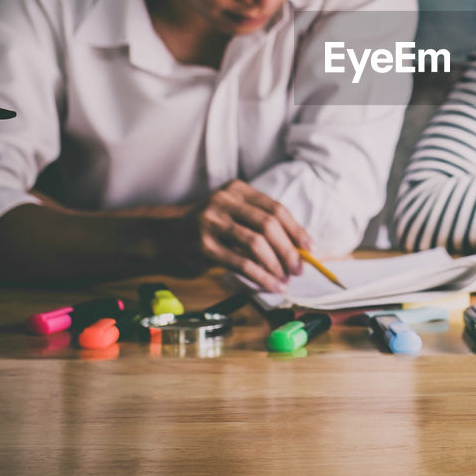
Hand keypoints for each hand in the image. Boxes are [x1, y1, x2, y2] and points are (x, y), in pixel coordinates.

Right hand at [188, 179, 311, 291]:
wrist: (165, 236)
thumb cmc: (208, 229)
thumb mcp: (233, 215)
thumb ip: (260, 225)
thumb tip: (298, 248)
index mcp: (237, 189)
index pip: (275, 208)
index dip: (296, 230)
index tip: (309, 248)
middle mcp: (224, 201)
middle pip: (268, 225)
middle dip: (288, 250)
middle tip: (298, 269)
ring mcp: (211, 222)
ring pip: (256, 243)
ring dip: (276, 265)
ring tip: (285, 280)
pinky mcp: (203, 245)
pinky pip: (240, 263)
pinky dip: (260, 277)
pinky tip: (270, 286)